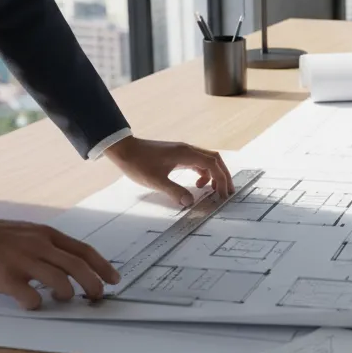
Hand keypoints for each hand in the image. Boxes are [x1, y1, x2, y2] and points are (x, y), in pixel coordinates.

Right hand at [0, 215, 120, 309]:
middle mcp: (40, 246)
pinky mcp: (5, 277)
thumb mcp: (31, 233)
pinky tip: (33, 304)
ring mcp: (23, 261)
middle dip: (93, 284)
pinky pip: (29, 295)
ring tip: (64, 299)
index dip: (103, 266)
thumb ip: (50, 247)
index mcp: (48, 235)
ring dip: (67, 294)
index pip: (84, 251)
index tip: (114, 279)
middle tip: (98, 296)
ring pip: (58, 280)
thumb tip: (71, 267)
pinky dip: (36, 303)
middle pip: (77, 266)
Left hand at [105, 135, 233, 207]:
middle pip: (215, 160)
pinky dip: (203, 173)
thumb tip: (190, 202)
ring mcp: (183, 151)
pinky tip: (197, 184)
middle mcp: (188, 150)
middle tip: (227, 192)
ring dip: (214, 175)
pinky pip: (198, 162)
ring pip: (207, 160)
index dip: (221, 179)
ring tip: (213, 191)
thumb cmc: (138, 163)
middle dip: (223, 176)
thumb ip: (174, 191)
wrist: (124, 150)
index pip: (213, 164)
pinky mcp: (178, 155)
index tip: (223, 194)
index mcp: (186, 153)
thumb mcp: (155, 180)